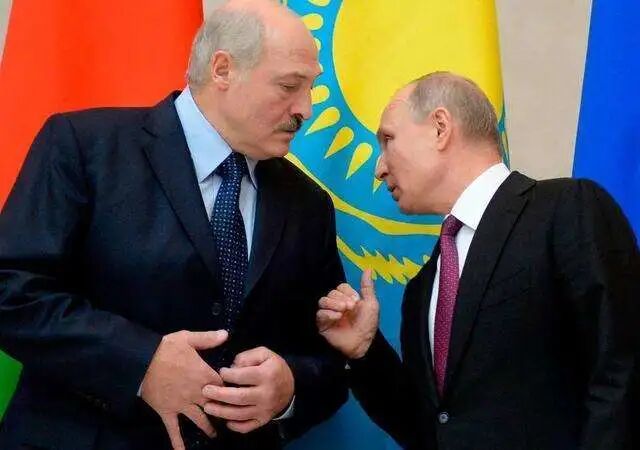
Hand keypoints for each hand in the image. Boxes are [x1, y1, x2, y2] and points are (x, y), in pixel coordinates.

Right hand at [140, 329, 227, 449]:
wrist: (140, 360)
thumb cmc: (165, 348)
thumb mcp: (188, 338)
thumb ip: (208, 338)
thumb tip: (226, 334)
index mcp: (204, 374)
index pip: (223, 384)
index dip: (229, 387)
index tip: (234, 390)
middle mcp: (196, 392)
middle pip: (215, 403)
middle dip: (222, 409)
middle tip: (229, 416)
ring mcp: (182, 403)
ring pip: (199, 418)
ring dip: (208, 427)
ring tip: (214, 435)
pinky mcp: (168, 411)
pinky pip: (174, 429)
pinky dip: (177, 441)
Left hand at [202, 346, 293, 433]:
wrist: (291, 387)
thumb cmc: (274, 368)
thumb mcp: (264, 354)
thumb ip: (247, 356)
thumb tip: (232, 367)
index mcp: (266, 375)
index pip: (242, 376)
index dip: (228, 374)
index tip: (220, 372)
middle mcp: (266, 394)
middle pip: (239, 398)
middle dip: (219, 395)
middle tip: (205, 391)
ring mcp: (264, 409)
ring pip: (240, 414)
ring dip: (221, 412)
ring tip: (208, 407)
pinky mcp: (263, 420)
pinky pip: (247, 427)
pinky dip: (234, 426)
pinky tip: (225, 420)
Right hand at [317, 269, 379, 358]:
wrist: (362, 344)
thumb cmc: (368, 324)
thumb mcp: (371, 304)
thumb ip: (367, 287)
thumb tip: (369, 268)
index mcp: (348, 299)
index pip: (341, 287)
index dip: (347, 292)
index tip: (356, 301)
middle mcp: (337, 305)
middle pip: (331, 292)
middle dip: (341, 298)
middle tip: (350, 307)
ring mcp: (329, 314)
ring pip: (323, 300)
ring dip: (334, 303)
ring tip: (343, 311)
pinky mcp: (322, 324)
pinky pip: (320, 313)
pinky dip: (328, 313)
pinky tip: (337, 317)